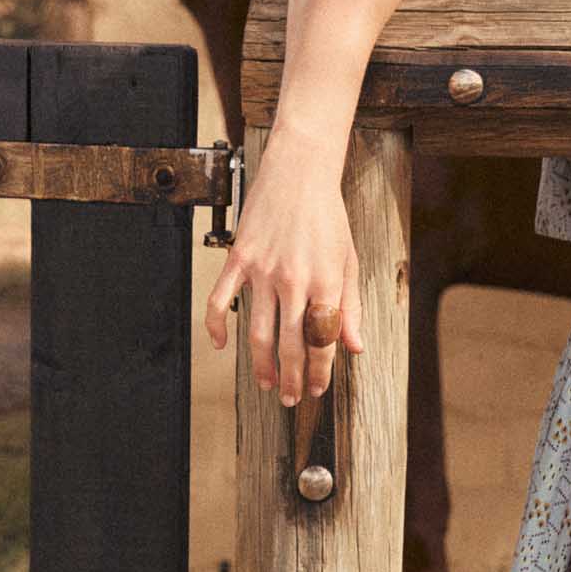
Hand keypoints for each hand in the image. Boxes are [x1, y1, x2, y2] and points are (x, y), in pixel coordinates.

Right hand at [205, 131, 363, 406]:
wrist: (300, 172)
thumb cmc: (328, 216)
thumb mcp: (349, 260)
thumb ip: (352, 306)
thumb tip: (354, 347)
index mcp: (326, 283)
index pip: (323, 342)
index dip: (320, 372)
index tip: (318, 389)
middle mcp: (295, 281)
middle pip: (290, 345)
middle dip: (292, 379)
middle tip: (292, 399)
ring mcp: (264, 271)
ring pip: (257, 332)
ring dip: (261, 364)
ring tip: (267, 383)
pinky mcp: (239, 258)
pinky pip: (221, 299)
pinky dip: (216, 327)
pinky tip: (221, 346)